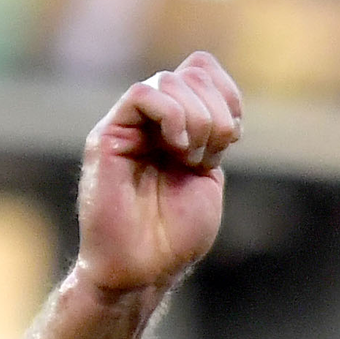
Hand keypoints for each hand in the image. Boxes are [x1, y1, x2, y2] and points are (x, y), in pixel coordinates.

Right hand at [73, 54, 239, 300]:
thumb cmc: (174, 237)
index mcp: (179, 125)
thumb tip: (219, 104)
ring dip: (196, 120)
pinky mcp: (108, 136)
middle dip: (215, 115)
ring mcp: (129, 125)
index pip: (203, 70)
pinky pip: (142, 94)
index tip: (231, 138)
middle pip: (193, 72)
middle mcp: (152, 119)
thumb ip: (212, 137)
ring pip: (169, 80)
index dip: (227, 94)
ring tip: (189, 159)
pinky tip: (176, 148)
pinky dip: (171, 114)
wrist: (142, 268)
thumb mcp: (208, 180)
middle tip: (206, 157)